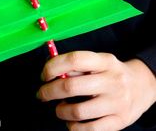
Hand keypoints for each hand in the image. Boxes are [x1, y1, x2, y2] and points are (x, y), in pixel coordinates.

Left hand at [37, 51, 155, 130]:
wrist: (142, 86)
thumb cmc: (112, 72)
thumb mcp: (99, 62)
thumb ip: (77, 65)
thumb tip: (51, 70)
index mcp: (105, 61)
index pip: (74, 60)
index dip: (53, 67)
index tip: (44, 75)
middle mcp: (112, 80)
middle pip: (72, 86)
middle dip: (49, 91)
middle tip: (42, 94)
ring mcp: (116, 102)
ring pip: (78, 111)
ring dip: (60, 111)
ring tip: (59, 108)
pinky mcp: (119, 121)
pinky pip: (90, 129)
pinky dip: (74, 127)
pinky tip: (71, 122)